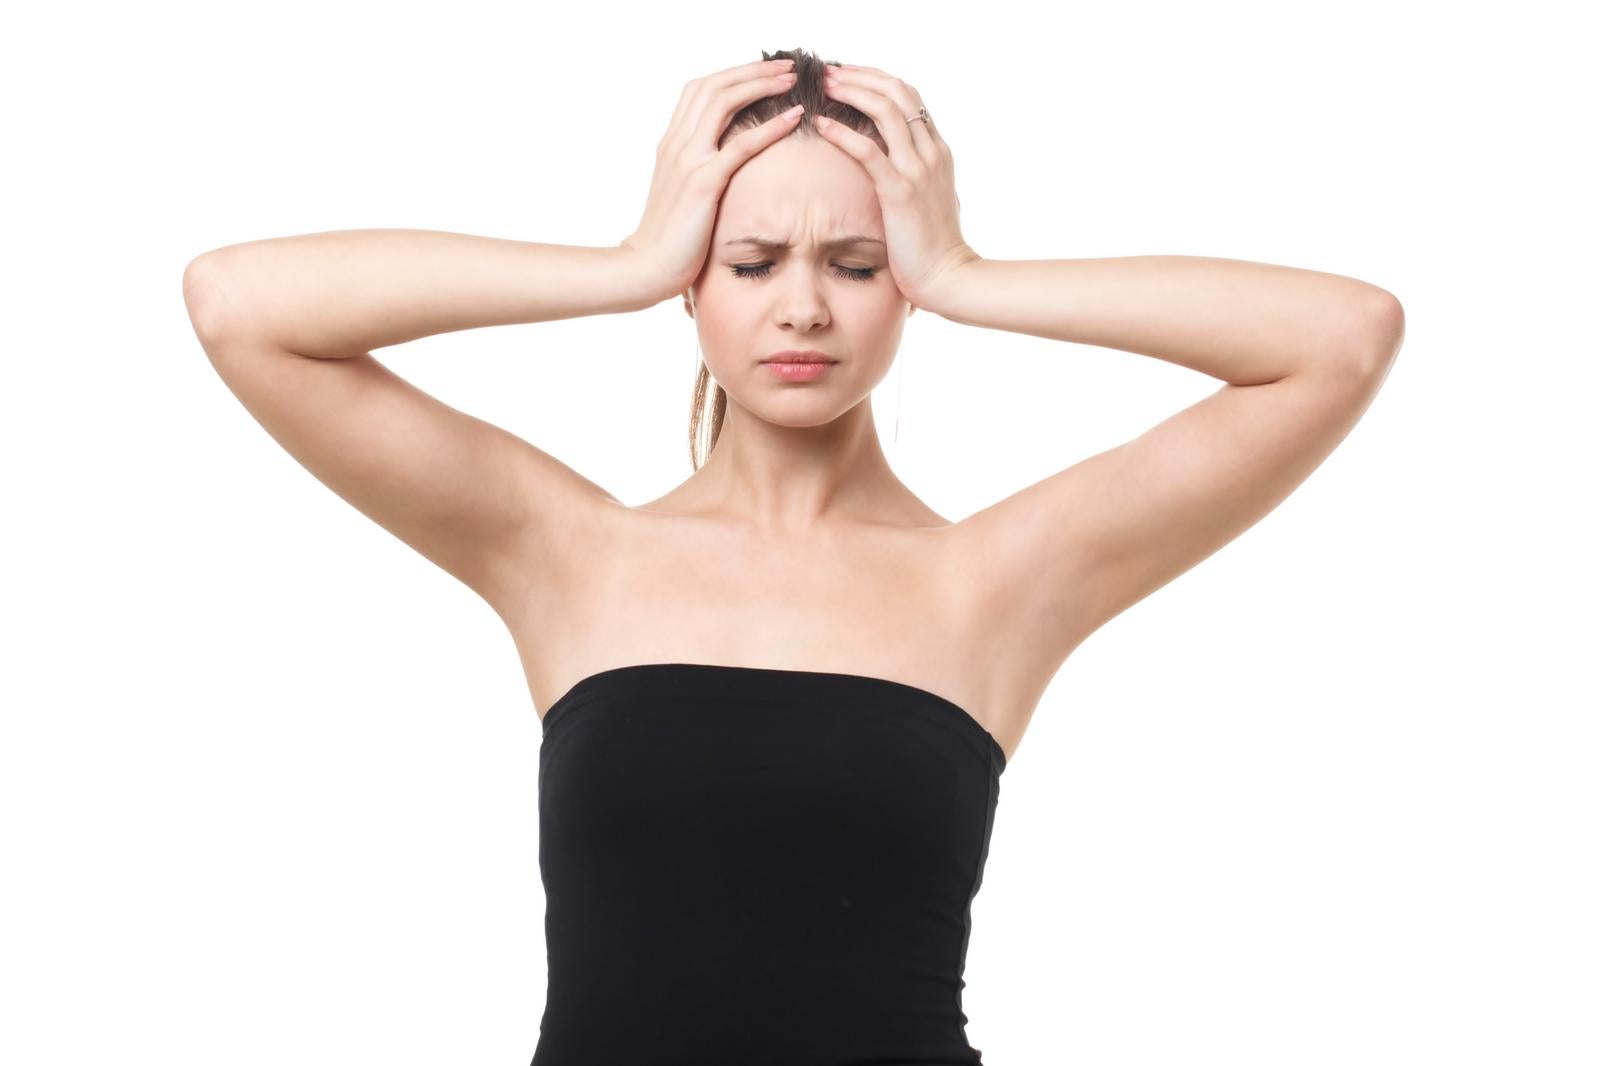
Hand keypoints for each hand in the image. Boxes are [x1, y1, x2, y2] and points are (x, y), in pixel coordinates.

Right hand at [618, 58, 805, 302]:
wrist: (646, 266)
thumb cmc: (669, 239)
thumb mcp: (681, 194)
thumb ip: (697, 172)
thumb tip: (722, 166)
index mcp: (672, 143)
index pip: (701, 90)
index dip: (734, 74)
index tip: (764, 71)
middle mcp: (677, 143)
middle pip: (714, 86)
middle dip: (752, 70)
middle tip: (786, 66)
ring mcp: (688, 159)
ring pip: (724, 102)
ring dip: (761, 85)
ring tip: (791, 80)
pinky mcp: (703, 182)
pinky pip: (740, 145)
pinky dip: (770, 127)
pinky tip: (793, 118)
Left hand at [814, 63, 981, 310]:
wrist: (950, 277)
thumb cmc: (936, 248)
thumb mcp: (933, 201)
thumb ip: (921, 180)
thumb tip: (904, 174)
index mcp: (938, 152)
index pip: (909, 97)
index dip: (877, 80)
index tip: (849, 75)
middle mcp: (931, 152)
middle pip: (898, 92)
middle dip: (862, 75)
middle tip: (830, 72)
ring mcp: (918, 169)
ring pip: (886, 109)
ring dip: (852, 91)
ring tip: (824, 85)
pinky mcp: (900, 191)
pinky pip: (868, 151)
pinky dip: (842, 132)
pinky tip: (820, 124)